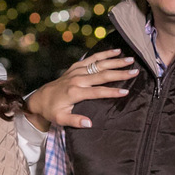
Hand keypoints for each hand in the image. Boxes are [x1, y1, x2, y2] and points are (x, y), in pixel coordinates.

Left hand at [23, 49, 138, 130]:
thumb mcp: (60, 119)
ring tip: (130, 59)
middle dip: (119, 73)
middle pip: (102, 74)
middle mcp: (77, 79)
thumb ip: (75, 121)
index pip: (97, 92)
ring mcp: (77, 71)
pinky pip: (92, 58)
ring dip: (115, 61)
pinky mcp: (76, 67)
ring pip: (99, 64)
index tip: (125, 92)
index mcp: (74, 92)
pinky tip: (116, 51)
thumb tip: (89, 123)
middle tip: (134, 71)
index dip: (111, 92)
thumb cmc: (52, 110)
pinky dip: (104, 54)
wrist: (40, 98)